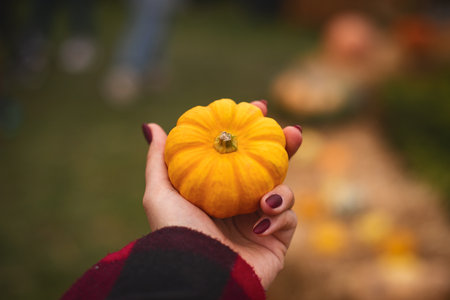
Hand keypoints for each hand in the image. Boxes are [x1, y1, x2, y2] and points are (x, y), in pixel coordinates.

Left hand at [142, 100, 301, 288]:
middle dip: (284, 147)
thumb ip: (160, 159)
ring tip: (265, 198)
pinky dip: (279, 217)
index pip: (239, 155)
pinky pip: (290, 220)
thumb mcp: (160, 192)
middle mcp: (240, 204)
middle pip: (269, 168)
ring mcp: (260, 222)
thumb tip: (151, 127)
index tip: (258, 108)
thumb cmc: (176, 233)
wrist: (197, 274)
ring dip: (282, 189)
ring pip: (285, 191)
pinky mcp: (276, 241)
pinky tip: (260, 223)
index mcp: (218, 191)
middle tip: (292, 131)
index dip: (250, 132)